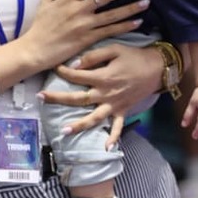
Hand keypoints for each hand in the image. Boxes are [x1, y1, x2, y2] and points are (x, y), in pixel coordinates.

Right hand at [22, 0, 150, 73]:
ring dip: (130, 7)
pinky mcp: (88, 39)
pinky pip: (110, 30)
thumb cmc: (39, 28)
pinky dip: (125, 26)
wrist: (35, 51)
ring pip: (112, 14)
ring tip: (146, 1)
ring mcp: (84, 25)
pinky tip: (138, 21)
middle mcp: (78, 9)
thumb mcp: (44, 4)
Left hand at [37, 42, 162, 135]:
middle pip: (78, 99)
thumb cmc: (135, 56)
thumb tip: (75, 64)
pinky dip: (114, 138)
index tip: (53, 67)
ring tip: (64, 131)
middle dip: (57, 98)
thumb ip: (94, 56)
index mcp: (103, 77)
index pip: (77, 75)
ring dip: (79, 125)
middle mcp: (106, 94)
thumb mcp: (115, 49)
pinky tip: (106, 149)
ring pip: (94, 117)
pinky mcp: (123, 110)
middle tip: (40, 98)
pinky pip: (118, 126)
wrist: (158, 67)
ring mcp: (114, 105)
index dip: (63, 70)